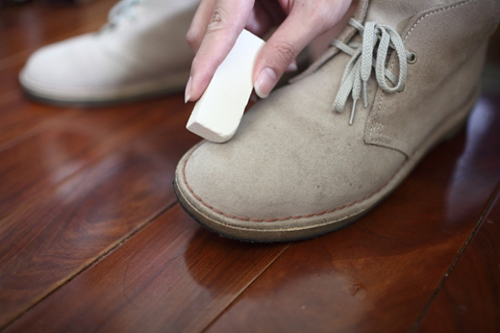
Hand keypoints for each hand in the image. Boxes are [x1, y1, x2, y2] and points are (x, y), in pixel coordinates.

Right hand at [185, 0, 352, 102]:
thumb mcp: (315, 14)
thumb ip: (286, 48)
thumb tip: (260, 85)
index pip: (219, 26)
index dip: (206, 63)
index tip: (194, 93)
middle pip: (206, 31)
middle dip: (216, 65)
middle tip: (229, 96)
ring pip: (219, 35)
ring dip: (236, 60)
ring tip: (259, 78)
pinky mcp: (242, 3)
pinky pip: (234, 33)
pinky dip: (248, 51)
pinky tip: (267, 60)